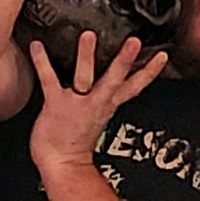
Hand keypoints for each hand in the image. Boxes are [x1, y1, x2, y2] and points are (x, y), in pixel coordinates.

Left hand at [27, 31, 166, 177]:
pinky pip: (49, 80)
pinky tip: (37, 45)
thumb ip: (105, 99)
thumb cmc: (75, 143)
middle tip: (135, 41)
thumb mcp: (99, 117)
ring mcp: (76, 103)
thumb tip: (111, 84)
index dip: (150, 72)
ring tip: (88, 35)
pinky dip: (42, 62)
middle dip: (126, 61)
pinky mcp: (56, 104)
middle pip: (116, 79)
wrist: (62, 165)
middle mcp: (96, 102)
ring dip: (86, 56)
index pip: (135, 86)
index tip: (162, 56)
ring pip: (85, 77)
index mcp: (108, 104)